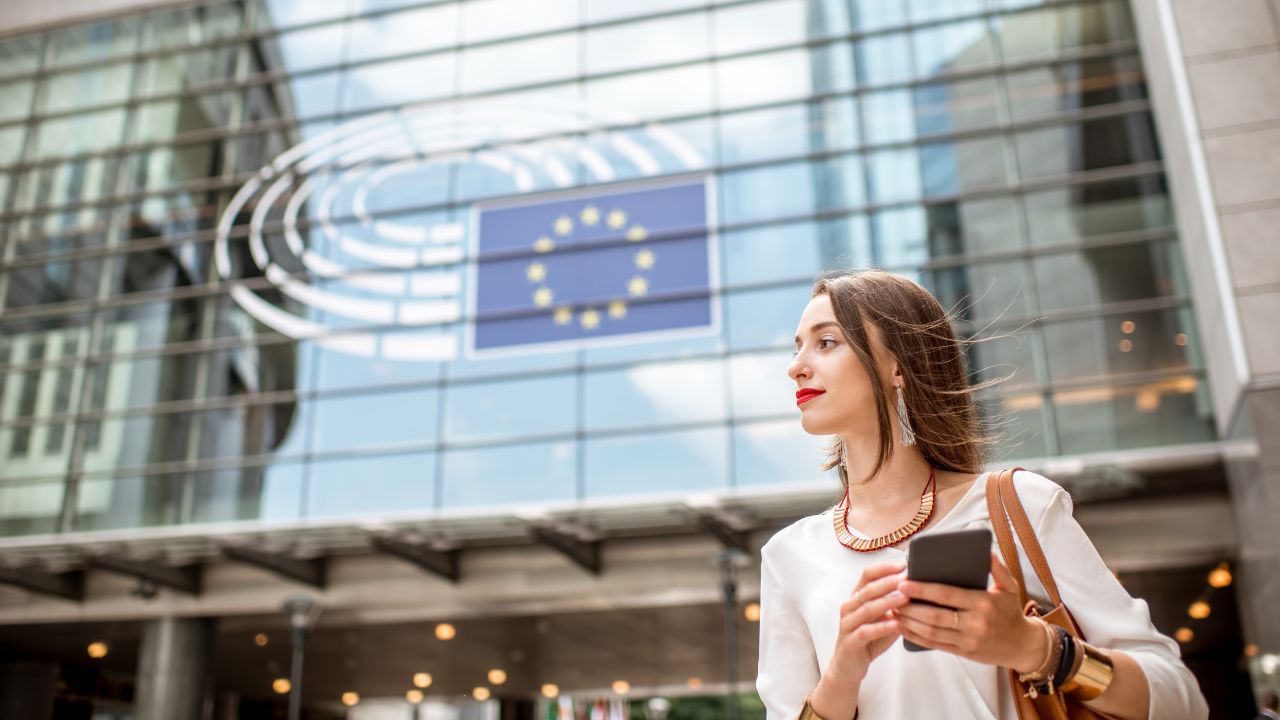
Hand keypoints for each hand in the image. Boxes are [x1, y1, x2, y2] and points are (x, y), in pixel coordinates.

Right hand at [829, 561, 908, 680]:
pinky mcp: (850, 642)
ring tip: (905, 599)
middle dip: (888, 583)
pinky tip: (896, 625)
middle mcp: (849, 607)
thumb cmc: (869, 638)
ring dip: (887, 602)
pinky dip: (882, 627)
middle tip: (906, 579)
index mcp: (856, 597)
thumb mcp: (882, 617)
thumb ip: (894, 605)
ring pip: (866, 609)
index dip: (884, 568)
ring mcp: (847, 624)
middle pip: (867, 590)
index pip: (867, 575)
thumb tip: (919, 591)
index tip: (903, 566)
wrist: (848, 666)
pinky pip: (865, 632)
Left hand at [894, 551, 1047, 672]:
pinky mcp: (964, 652)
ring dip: (909, 622)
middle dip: (910, 607)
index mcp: (982, 603)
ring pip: (932, 632)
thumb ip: (997, 568)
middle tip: (892, 597)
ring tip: (893, 610)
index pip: (947, 595)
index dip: (923, 590)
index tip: (904, 583)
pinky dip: (916, 637)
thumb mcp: (1010, 587)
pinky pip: (936, 645)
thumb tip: (985, 551)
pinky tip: (903, 628)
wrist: (1023, 645)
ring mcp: (968, 640)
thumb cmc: (1011, 612)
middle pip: (935, 616)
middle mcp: (975, 623)